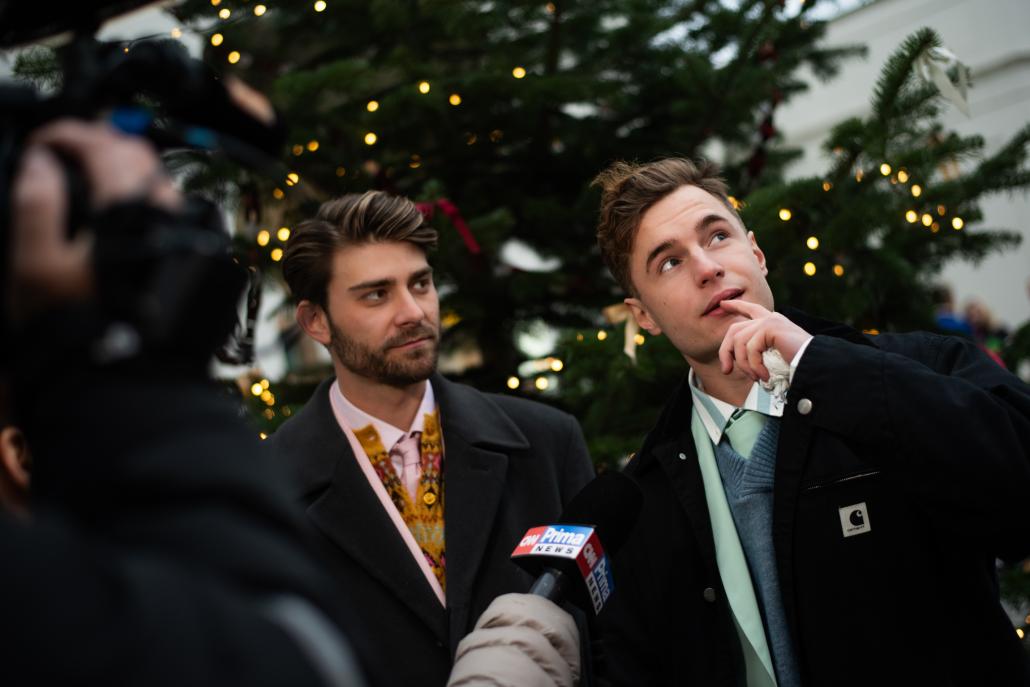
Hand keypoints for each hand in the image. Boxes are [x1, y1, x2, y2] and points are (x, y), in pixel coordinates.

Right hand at [10, 120, 180, 318]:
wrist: (122, 376)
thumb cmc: (76, 325)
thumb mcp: (34, 264)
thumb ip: (36, 204)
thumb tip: (40, 162)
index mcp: (127, 209)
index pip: (101, 146)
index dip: (67, 134)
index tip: (43, 142)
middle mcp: (165, 215)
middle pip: (137, 154)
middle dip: (98, 143)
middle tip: (63, 151)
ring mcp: (182, 235)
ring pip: (157, 179)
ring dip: (122, 168)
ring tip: (85, 176)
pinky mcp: (188, 256)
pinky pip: (168, 208)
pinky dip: (140, 195)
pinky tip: (116, 211)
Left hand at [717, 300, 809, 380]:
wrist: (817, 364)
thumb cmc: (798, 365)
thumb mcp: (772, 357)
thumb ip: (756, 353)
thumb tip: (732, 362)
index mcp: (771, 322)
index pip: (750, 309)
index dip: (735, 305)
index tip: (723, 304)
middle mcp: (769, 318)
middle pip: (734, 329)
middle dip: (725, 351)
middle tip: (726, 370)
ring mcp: (769, 321)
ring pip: (739, 342)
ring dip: (744, 365)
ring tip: (756, 378)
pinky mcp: (770, 327)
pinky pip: (750, 349)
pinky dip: (754, 366)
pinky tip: (764, 376)